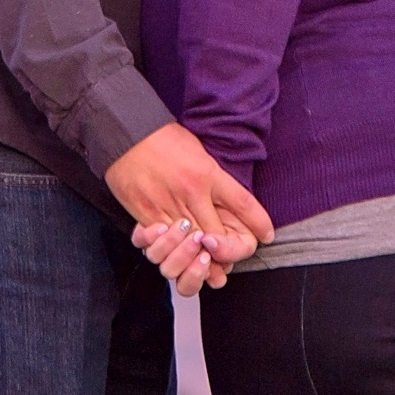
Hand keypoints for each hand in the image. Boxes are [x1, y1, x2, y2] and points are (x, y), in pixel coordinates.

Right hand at [103, 123, 271, 292]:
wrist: (126, 133)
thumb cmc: (163, 138)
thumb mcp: (199, 151)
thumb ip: (213, 177)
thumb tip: (227, 198)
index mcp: (208, 173)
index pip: (243, 202)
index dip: (259, 222)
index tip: (267, 234)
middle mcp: (192, 192)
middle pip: (219, 234)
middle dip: (228, 250)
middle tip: (232, 257)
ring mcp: (169, 205)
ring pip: (192, 245)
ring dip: (202, 256)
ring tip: (208, 261)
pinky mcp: (147, 214)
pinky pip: (165, 242)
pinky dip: (175, 250)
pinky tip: (181, 253)